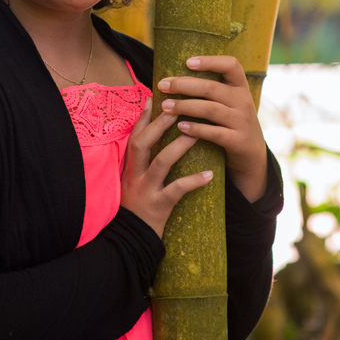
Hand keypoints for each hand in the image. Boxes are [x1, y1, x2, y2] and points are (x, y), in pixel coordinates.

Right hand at [121, 100, 213, 237]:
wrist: (129, 241)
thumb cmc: (137, 208)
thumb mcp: (133, 182)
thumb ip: (142, 163)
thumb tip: (154, 140)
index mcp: (129, 168)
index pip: (134, 137)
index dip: (142, 118)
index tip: (153, 98)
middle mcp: (134, 176)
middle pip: (141, 144)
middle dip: (158, 126)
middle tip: (177, 109)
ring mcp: (145, 191)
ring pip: (160, 163)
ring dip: (178, 147)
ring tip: (195, 134)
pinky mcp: (158, 207)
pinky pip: (176, 191)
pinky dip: (193, 182)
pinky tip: (209, 176)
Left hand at [157, 56, 267, 202]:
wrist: (252, 155)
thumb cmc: (230, 123)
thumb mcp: (228, 103)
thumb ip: (210, 91)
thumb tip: (172, 78)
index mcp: (240, 87)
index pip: (231, 65)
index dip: (210, 61)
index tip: (187, 62)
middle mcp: (243, 101)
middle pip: (212, 88)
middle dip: (184, 85)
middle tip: (162, 85)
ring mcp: (242, 121)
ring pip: (211, 109)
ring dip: (185, 106)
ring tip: (165, 106)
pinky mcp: (238, 141)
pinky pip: (215, 133)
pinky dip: (196, 129)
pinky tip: (180, 127)